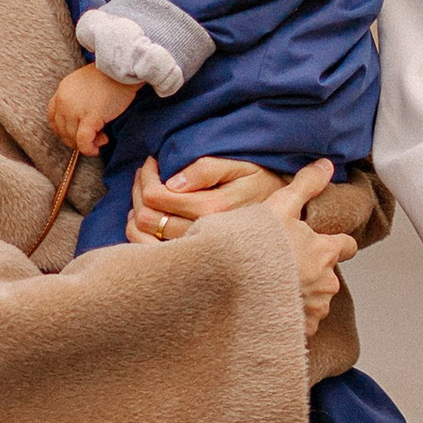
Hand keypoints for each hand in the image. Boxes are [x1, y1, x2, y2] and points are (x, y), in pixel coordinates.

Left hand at [48, 61, 139, 156]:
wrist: (122, 71)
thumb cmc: (109, 76)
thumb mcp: (84, 82)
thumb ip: (77, 99)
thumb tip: (81, 122)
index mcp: (62, 91)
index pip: (53, 117)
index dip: (62, 130)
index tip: (73, 134)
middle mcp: (64, 101)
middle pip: (62, 130)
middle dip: (75, 140)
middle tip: (91, 140)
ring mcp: (75, 110)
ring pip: (72, 137)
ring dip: (85, 145)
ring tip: (100, 140)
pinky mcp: (90, 117)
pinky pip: (84, 141)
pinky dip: (88, 149)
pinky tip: (97, 149)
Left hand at [130, 152, 285, 239]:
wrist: (286, 217)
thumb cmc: (262, 184)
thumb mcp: (241, 166)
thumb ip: (207, 170)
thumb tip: (172, 182)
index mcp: (212, 209)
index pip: (156, 196)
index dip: (146, 176)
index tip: (152, 162)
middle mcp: (202, 234)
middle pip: (146, 218)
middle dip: (138, 191)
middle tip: (145, 174)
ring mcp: (197, 252)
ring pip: (143, 237)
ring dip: (136, 211)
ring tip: (146, 192)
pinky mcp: (194, 261)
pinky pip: (152, 253)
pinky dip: (141, 234)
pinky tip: (150, 216)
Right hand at [261, 157, 357, 340]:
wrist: (228, 285)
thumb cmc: (251, 245)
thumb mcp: (278, 206)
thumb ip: (305, 186)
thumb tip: (326, 164)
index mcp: (324, 252)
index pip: (346, 246)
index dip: (333, 243)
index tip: (318, 243)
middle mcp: (326, 283)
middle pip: (327, 276)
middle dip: (309, 272)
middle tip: (278, 265)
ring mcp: (313, 311)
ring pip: (312, 302)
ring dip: (296, 296)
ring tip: (266, 287)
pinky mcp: (297, 334)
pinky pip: (297, 326)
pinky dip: (284, 319)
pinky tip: (263, 308)